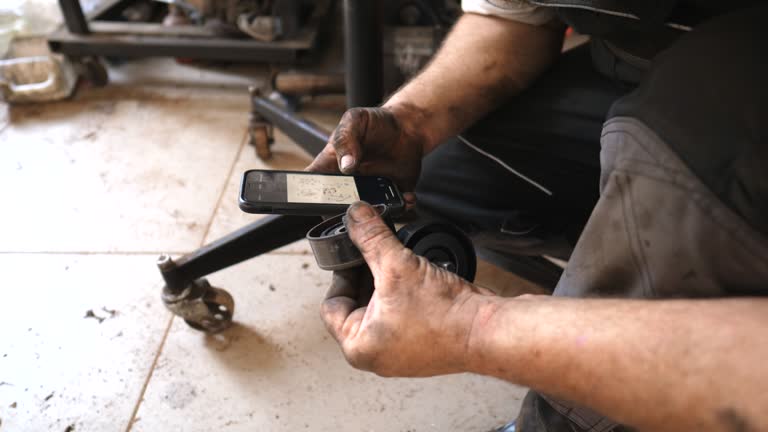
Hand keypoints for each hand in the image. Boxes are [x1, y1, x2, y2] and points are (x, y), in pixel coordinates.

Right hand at [305, 106, 426, 206]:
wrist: (407, 127)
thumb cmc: (375, 122)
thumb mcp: (355, 120)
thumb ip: (346, 139)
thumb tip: (345, 165)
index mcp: (331, 165)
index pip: (312, 184)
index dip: (309, 197)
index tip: (316, 202)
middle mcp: (347, 184)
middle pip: (336, 207)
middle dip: (345, 212)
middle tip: (359, 203)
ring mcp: (368, 192)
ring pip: (365, 215)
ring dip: (376, 213)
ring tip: (387, 202)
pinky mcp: (390, 197)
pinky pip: (393, 210)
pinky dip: (401, 208)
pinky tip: (406, 197)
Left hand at [320, 201, 498, 376]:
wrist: (486, 330)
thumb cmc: (444, 317)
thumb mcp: (397, 266)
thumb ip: (371, 238)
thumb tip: (356, 217)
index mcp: (358, 346)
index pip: (331, 304)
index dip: (341, 272)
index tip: (353, 251)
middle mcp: (376, 354)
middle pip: (356, 302)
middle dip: (366, 273)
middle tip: (376, 250)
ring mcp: (399, 349)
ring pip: (381, 305)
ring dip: (388, 280)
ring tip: (399, 261)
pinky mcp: (420, 341)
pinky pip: (401, 310)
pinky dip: (405, 291)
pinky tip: (416, 275)